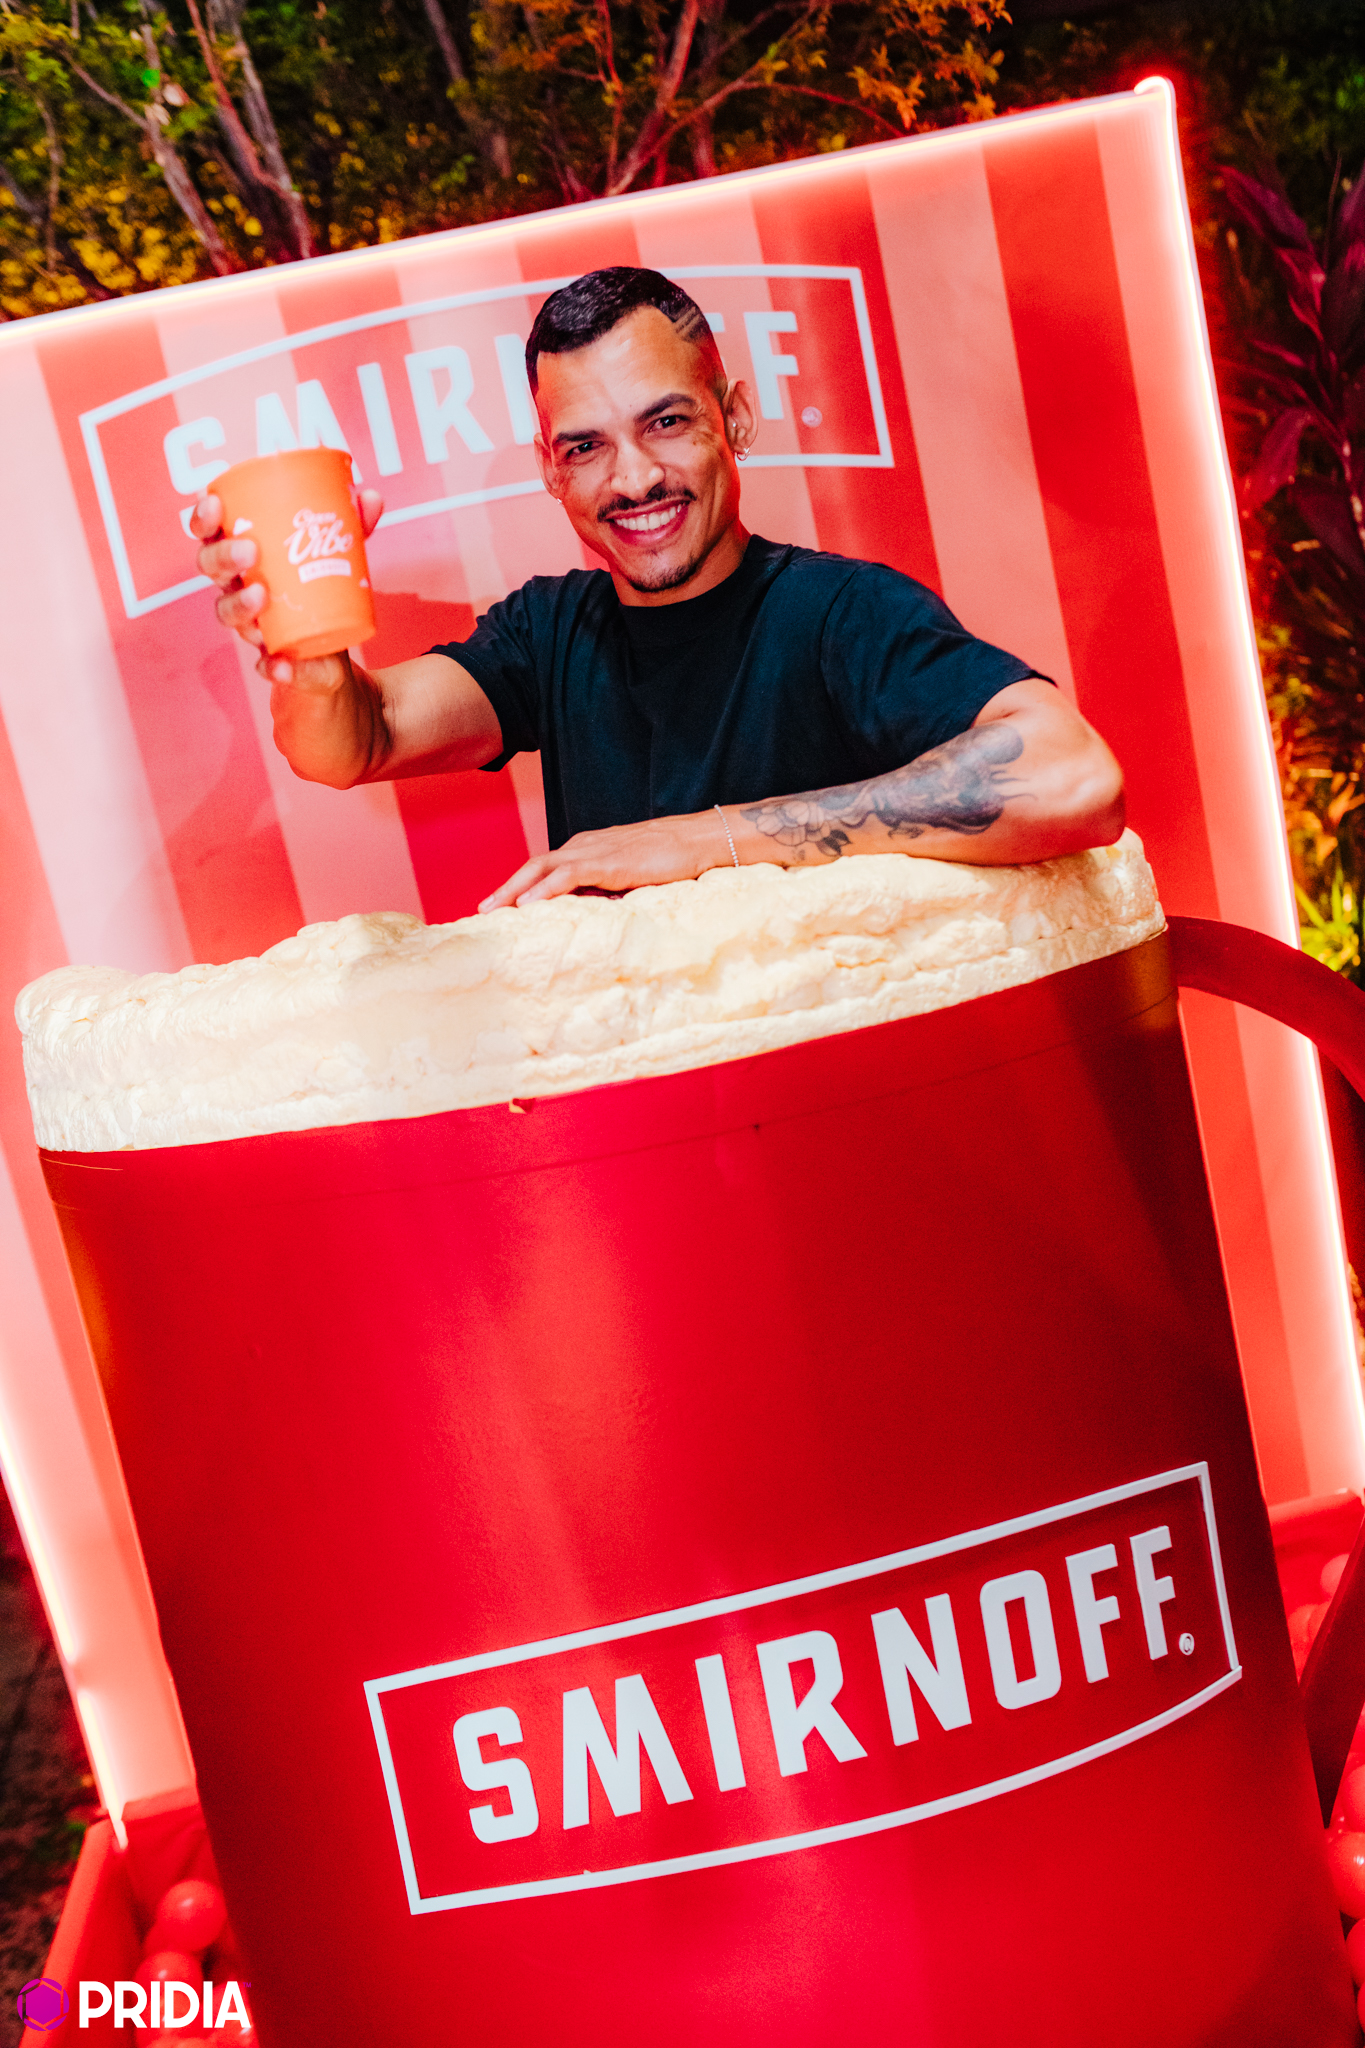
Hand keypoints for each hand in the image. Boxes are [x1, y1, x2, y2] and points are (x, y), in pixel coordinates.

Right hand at [190, 486, 383, 686]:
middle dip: (223, 557)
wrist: (336, 645)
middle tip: (250, 551)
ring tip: (261, 595)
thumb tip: (371, 498)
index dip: (203, 518)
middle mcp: (236, 586)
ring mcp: (250, 622)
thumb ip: (352, 526)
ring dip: (239, 605)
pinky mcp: (272, 658)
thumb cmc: (321, 584)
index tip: (215, 504)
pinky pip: (264, 665)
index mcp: (241, 554)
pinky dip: (271, 666)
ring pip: (227, 613)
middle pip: (211, 569)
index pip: (209, 532)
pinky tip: (279, 665)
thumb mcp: (338, 553)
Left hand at [479, 809, 739, 910]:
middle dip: (507, 888)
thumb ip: (608, 892)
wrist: (700, 839)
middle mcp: (584, 845)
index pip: (545, 867)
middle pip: (534, 865)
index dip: (520, 885)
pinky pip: (568, 875)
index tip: (501, 906)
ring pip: (543, 868)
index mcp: (588, 848)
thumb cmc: (672, 860)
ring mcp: (595, 851)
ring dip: (515, 890)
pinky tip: (528, 905)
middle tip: (483, 910)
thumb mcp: (631, 877)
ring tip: (494, 910)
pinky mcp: (609, 862)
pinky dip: (544, 890)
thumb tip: (592, 917)